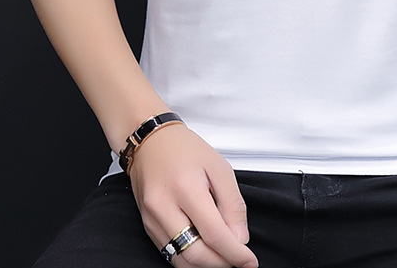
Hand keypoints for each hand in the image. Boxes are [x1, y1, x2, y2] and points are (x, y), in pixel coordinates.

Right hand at [129, 125, 257, 267]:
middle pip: (195, 253)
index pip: (214, 233)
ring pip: (180, 260)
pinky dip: (190, 258)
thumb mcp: (219, 167)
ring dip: (206, 265)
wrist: (150, 142)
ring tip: (224, 257)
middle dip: (221, 263)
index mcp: (186, 188)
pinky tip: (205, 251)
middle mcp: (164, 207)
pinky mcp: (147, 226)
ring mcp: (152, 219)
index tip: (249, 261)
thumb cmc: (186, 149)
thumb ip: (232, 204)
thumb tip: (240, 238)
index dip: (234, 253)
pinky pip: (170, 253)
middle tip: (238, 260)